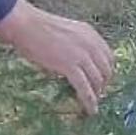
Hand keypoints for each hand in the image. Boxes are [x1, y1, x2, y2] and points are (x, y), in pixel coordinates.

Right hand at [0, 0, 113, 114]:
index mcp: (90, 34)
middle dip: (103, 84)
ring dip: (96, 94)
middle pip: (106, 70)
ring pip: (97, 80)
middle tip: (97, 94)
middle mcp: (91, 44)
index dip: (107, 71)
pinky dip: (89, 100)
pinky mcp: (70, 66)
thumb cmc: (39, 28)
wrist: (27, 25)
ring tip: (93, 104)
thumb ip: (77, 44)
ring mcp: (82, 55)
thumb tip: (78, 62)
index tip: (102, 80)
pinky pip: (84, 87)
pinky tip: (90, 109)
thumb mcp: (67, 32)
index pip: (108, 56)